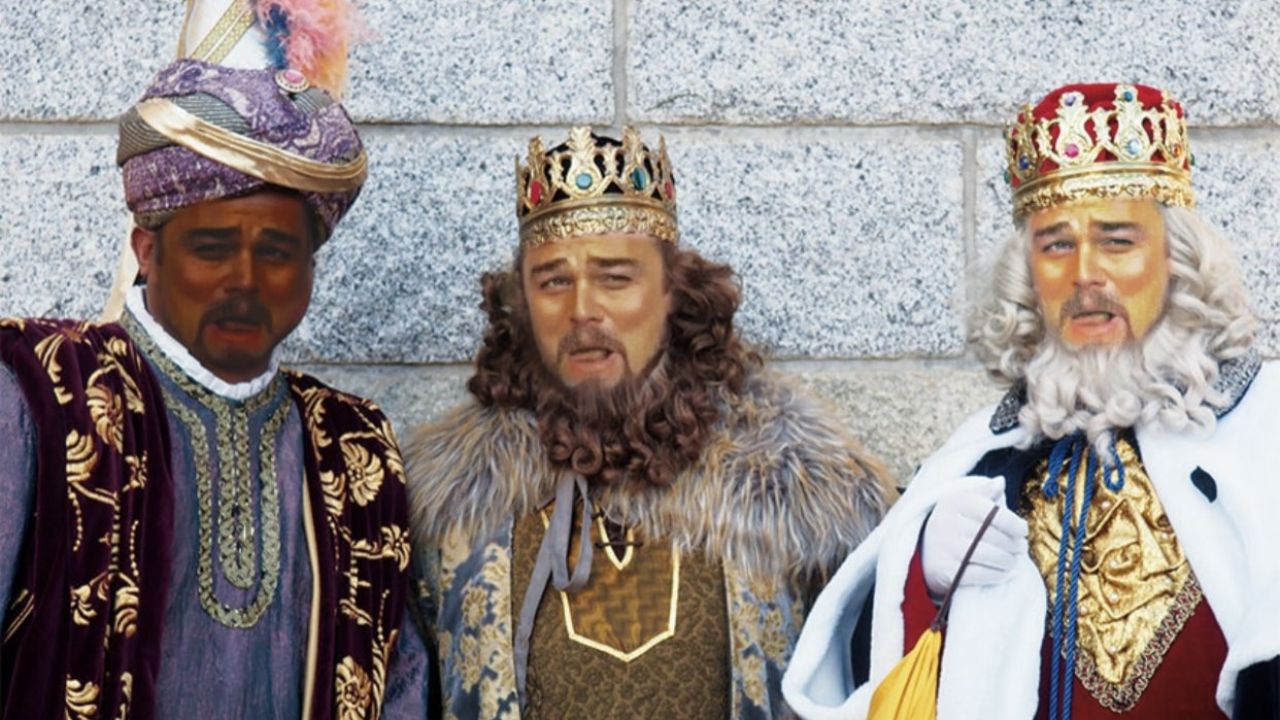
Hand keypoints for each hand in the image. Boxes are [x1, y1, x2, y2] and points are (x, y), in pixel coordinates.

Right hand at [921, 476, 1028, 598]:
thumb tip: (1000, 481)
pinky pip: (980, 574)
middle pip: (992, 535)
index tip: (1023, 530)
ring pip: (988, 554)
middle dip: (1013, 544)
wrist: (925, 553)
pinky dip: (996, 574)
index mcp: (953, 502)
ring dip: (1008, 560)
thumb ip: (983, 492)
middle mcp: (946, 522)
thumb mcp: (963, 503)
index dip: (1012, 523)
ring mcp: (944, 547)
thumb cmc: (954, 525)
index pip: (991, 512)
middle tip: (1021, 548)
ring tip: (1014, 560)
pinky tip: (1004, 572)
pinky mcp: (945, 570)